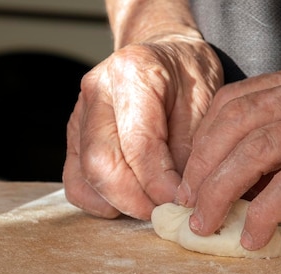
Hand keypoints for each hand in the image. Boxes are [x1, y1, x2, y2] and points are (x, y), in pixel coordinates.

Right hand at [63, 35, 222, 219]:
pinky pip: (75, 182)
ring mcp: (78, 115)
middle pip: (100, 164)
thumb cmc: (188, 76)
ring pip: (84, 177)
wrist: (165, 55)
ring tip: (152, 206)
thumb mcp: (206, 101)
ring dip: (119, 203)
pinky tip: (129, 199)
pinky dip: (100, 201)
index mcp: (132, 73)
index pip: (138, 145)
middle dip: (135, 201)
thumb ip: (191, 147)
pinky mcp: (74, 137)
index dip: (159, 184)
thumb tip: (177, 196)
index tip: (182, 203)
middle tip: (166, 213)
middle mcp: (96, 91)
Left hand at [177, 57, 280, 249]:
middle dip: (202, 168)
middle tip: (189, 204)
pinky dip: (264, 212)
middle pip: (235, 123)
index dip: (203, 142)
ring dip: (221, 190)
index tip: (190, 177)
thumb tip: (231, 184)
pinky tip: (252, 235)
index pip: (233, 102)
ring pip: (255, 150)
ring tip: (207, 222)